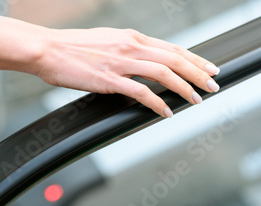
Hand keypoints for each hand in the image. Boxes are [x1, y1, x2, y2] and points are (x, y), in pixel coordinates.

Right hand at [36, 27, 220, 117]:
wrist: (47, 50)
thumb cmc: (73, 49)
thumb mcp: (107, 44)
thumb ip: (128, 52)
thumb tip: (143, 62)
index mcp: (132, 37)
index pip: (172, 48)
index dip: (194, 59)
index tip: (209, 68)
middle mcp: (131, 46)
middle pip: (174, 58)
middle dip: (198, 73)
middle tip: (213, 85)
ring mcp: (121, 63)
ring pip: (163, 73)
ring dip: (184, 87)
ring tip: (196, 100)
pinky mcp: (110, 80)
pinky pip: (141, 92)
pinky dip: (157, 103)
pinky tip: (166, 112)